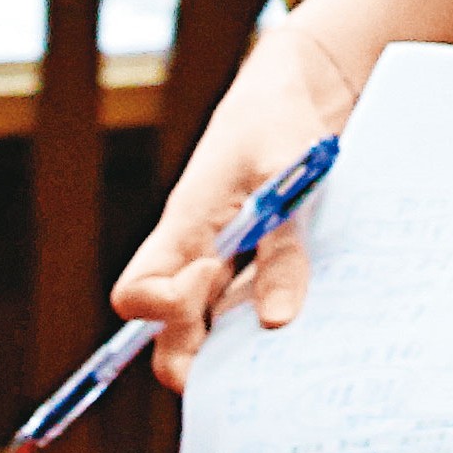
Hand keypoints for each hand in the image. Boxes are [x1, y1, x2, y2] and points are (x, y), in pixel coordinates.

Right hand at [112, 25, 357, 386]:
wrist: (298, 92)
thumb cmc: (280, 122)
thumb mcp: (284, 178)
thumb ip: (281, 247)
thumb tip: (275, 321)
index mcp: (183, 229)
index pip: (136, 296)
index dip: (165, 307)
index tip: (213, 273)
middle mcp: (194, 259)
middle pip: (168, 339)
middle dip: (204, 360)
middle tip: (265, 335)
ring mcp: (225, 269)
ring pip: (214, 337)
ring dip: (247, 349)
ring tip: (299, 340)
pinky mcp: (256, 271)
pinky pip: (252, 317)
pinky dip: (276, 326)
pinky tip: (317, 325)